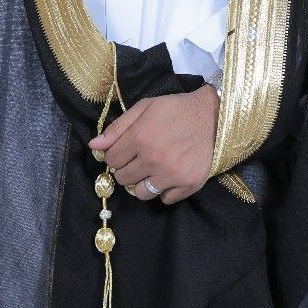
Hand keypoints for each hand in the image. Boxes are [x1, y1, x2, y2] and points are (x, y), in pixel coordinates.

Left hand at [89, 84, 218, 205]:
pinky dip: (164, 190)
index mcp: (140, 138)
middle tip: (139, 159)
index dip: (116, 155)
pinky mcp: (189, 184)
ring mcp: (172, 174)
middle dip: (127, 169)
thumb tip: (94, 146)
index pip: (112, 161)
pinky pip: (165, 199)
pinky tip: (169, 176)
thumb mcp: (144, 108)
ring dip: (142, 183)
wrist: (213, 115)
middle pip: (123, 179)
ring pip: (141, 194)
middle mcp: (154, 159)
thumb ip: (117, 128)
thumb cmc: (175, 109)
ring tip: (152, 170)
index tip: (126, 150)